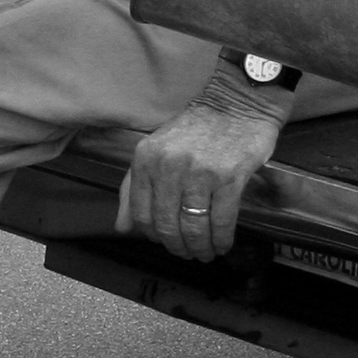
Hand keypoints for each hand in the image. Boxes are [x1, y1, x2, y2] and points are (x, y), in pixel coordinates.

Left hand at [116, 103, 280, 261]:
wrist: (236, 103)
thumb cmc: (196, 130)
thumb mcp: (156, 151)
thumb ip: (134, 188)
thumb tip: (122, 227)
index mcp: (145, 159)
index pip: (141, 214)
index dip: (154, 235)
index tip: (166, 241)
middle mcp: (168, 166)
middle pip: (167, 225)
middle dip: (178, 247)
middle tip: (188, 253)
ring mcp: (199, 172)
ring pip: (194, 228)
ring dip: (201, 248)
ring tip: (206, 253)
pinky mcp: (229, 178)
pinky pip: (221, 222)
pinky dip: (222, 240)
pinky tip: (223, 244)